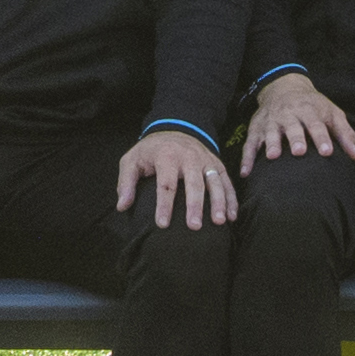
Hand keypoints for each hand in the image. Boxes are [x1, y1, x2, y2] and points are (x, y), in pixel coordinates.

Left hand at [114, 127, 233, 230]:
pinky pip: (227, 181)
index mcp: (167, 156)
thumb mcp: (132, 159)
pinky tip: (232, 216)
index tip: (162, 225)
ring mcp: (206, 160)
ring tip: (220, 222)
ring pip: (215, 182)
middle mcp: (189, 157)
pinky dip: (232, 198)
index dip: (164, 205)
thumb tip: (122, 206)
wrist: (175, 128)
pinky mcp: (217, 164)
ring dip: (219, 202)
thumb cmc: (151, 151)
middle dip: (195, 205)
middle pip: (193, 183)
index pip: (166, 183)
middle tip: (194, 227)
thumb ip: (126, 182)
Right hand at [240, 73, 354, 168]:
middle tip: (299, 152)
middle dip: (295, 138)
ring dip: (271, 144)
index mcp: (308, 110)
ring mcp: (271, 121)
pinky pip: (250, 144)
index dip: (322, 138)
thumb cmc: (313, 106)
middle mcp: (288, 114)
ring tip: (273, 157)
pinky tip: (246, 173)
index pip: (316, 124)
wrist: (284, 87)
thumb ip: (344, 134)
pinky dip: (246, 158)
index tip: (328, 152)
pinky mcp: (256, 128)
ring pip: (270, 132)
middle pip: (292, 126)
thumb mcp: (332, 113)